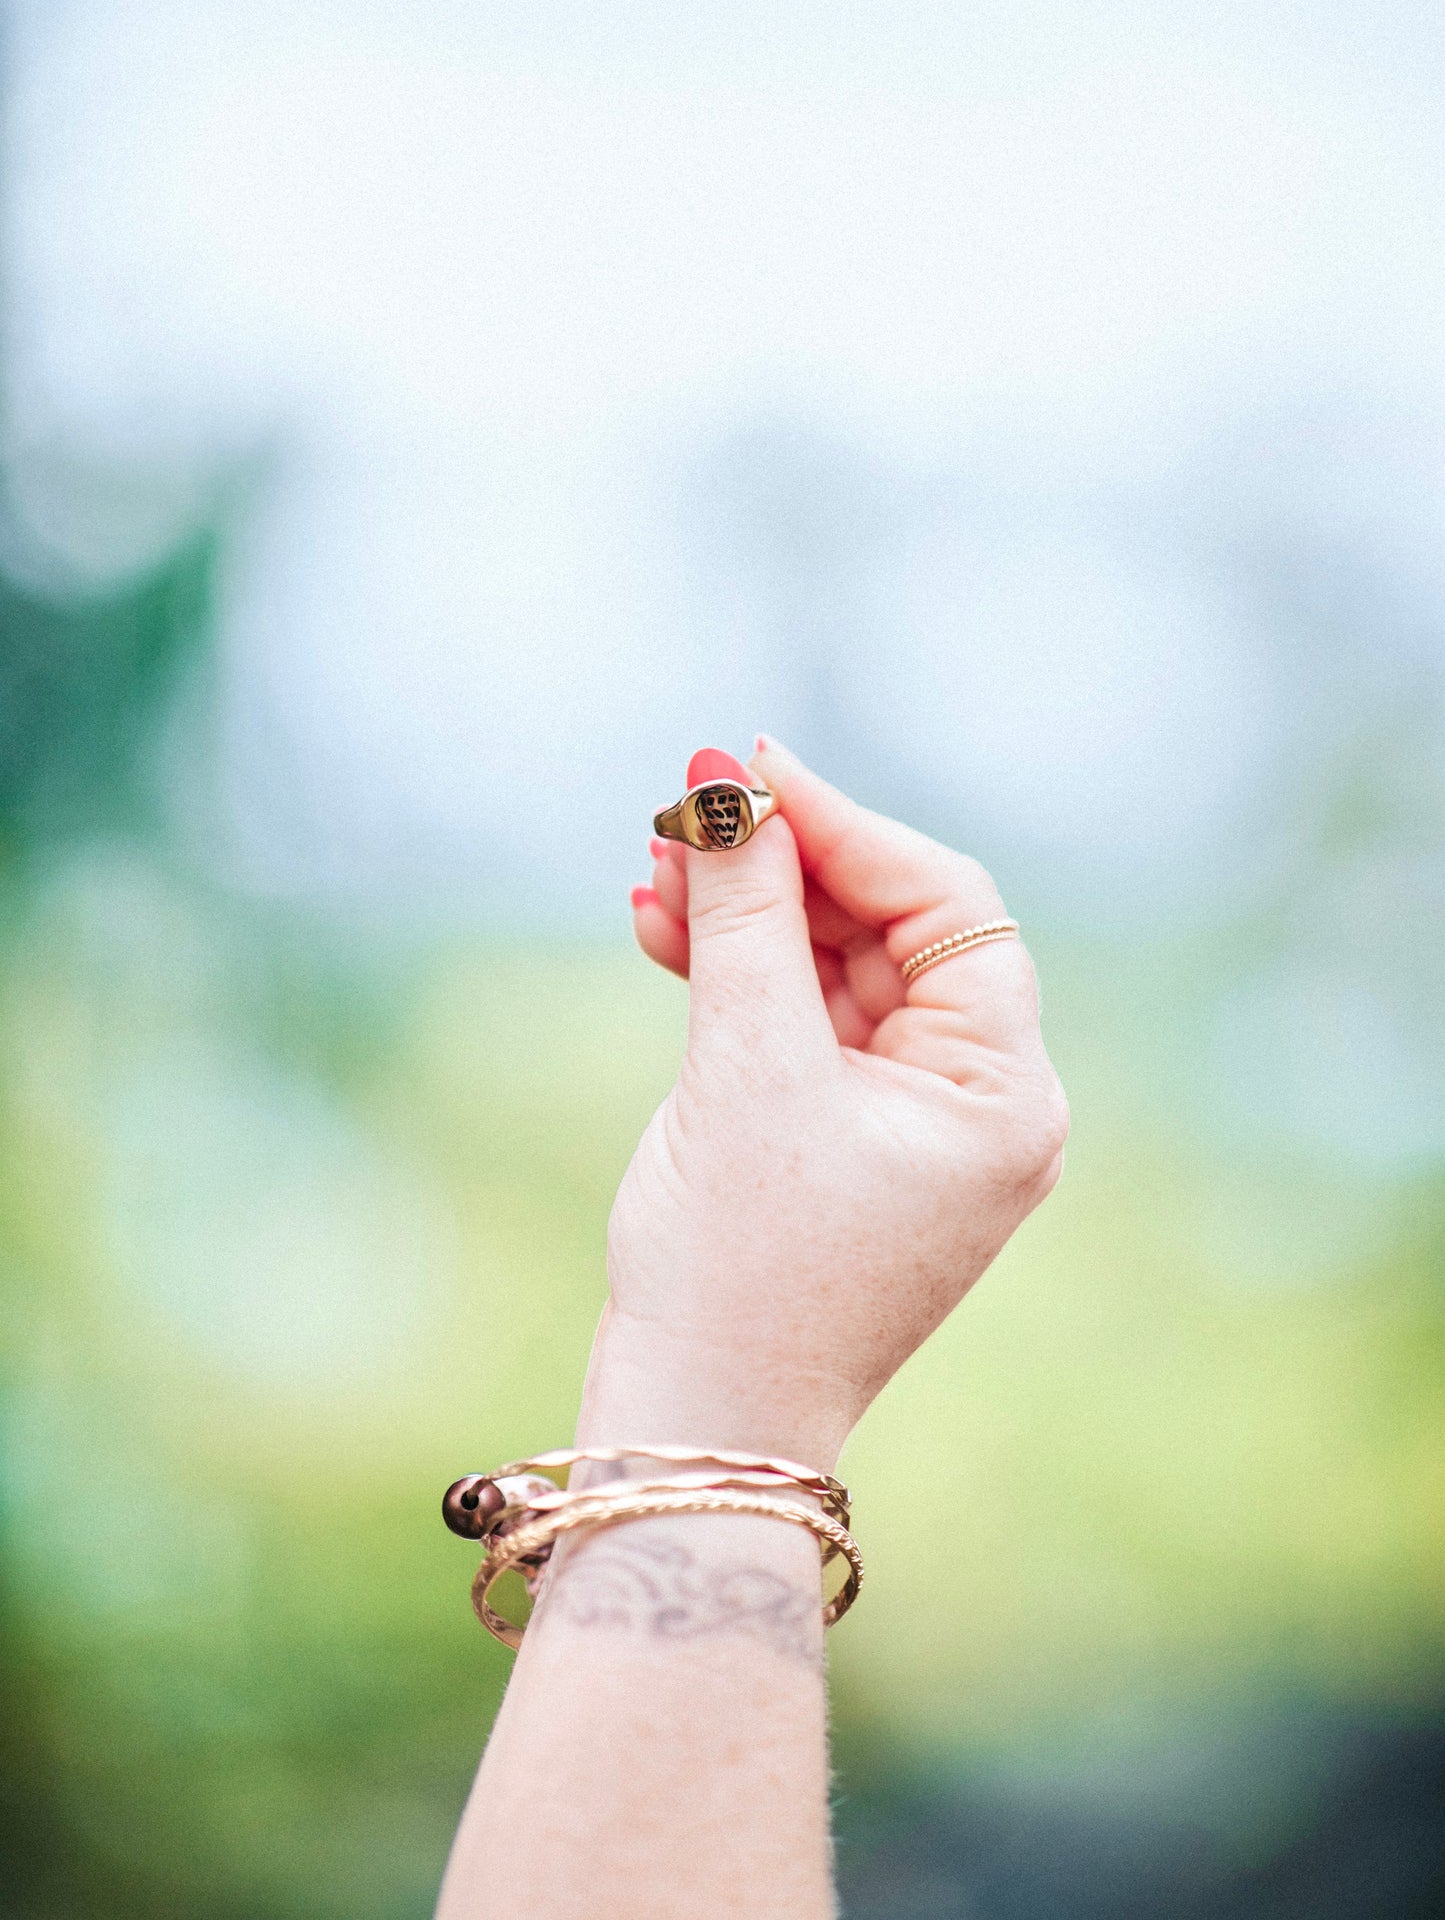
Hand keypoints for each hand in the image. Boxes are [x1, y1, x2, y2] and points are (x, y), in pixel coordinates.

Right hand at [578, 740, 1067, 1472]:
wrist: (697, 1427)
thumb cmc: (738, 1265)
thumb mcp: (743, 1068)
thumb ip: (742, 915)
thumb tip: (725, 783)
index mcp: (1003, 1092)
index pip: (944, 905)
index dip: (843, 824)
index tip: (746, 768)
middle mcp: (979, 1102)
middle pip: (888, 929)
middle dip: (781, 868)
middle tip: (682, 816)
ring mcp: (912, 1124)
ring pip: (836, 970)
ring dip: (747, 916)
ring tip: (653, 871)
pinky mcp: (845, 1140)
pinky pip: (804, 1025)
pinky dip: (739, 978)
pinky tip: (662, 930)